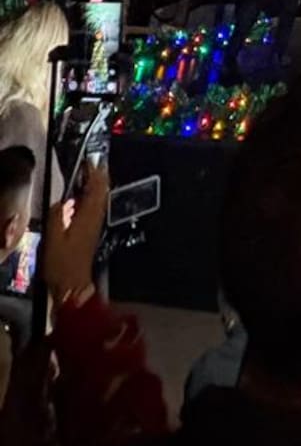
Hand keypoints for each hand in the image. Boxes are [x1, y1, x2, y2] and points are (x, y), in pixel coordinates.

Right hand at [44, 163, 108, 304]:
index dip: (93, 172)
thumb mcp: (53, 236)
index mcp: (89, 215)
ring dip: (98, 185)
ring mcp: (96, 225)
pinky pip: (97, 207)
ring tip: (90, 175)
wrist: (72, 285)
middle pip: (103, 191)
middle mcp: (97, 217)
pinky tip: (84, 198)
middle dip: (99, 176)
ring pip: (101, 199)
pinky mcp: (93, 232)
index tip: (89, 160)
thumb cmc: (62, 262)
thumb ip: (56, 214)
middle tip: (94, 163)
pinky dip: (93, 197)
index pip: (96, 187)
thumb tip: (60, 201)